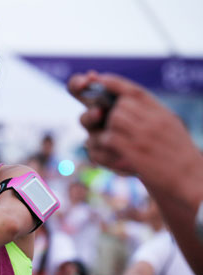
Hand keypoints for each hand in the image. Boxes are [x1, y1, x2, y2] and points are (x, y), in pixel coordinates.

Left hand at [68, 71, 202, 202]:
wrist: (191, 181)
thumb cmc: (178, 157)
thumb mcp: (170, 128)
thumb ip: (151, 114)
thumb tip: (126, 103)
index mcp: (162, 114)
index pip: (135, 91)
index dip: (114, 83)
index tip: (99, 78)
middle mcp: (154, 122)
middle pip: (120, 106)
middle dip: (111, 115)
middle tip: (112, 127)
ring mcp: (145, 137)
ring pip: (113, 120)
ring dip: (107, 130)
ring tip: (113, 141)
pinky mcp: (135, 153)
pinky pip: (110, 139)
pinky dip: (105, 144)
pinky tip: (110, 151)